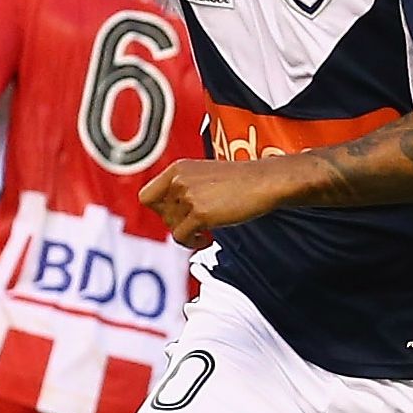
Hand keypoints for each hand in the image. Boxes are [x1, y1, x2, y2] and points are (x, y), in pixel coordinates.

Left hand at [140, 158, 281, 245]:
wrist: (264, 181)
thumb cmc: (242, 180)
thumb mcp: (205, 175)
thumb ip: (184, 188)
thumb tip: (170, 214)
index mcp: (178, 169)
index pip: (147, 196)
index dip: (159, 210)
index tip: (176, 215)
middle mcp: (179, 180)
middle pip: (161, 215)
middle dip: (177, 223)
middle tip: (195, 224)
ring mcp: (188, 196)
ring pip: (172, 227)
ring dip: (188, 233)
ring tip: (205, 231)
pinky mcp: (199, 213)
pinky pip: (181, 238)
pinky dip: (192, 243)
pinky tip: (207, 238)